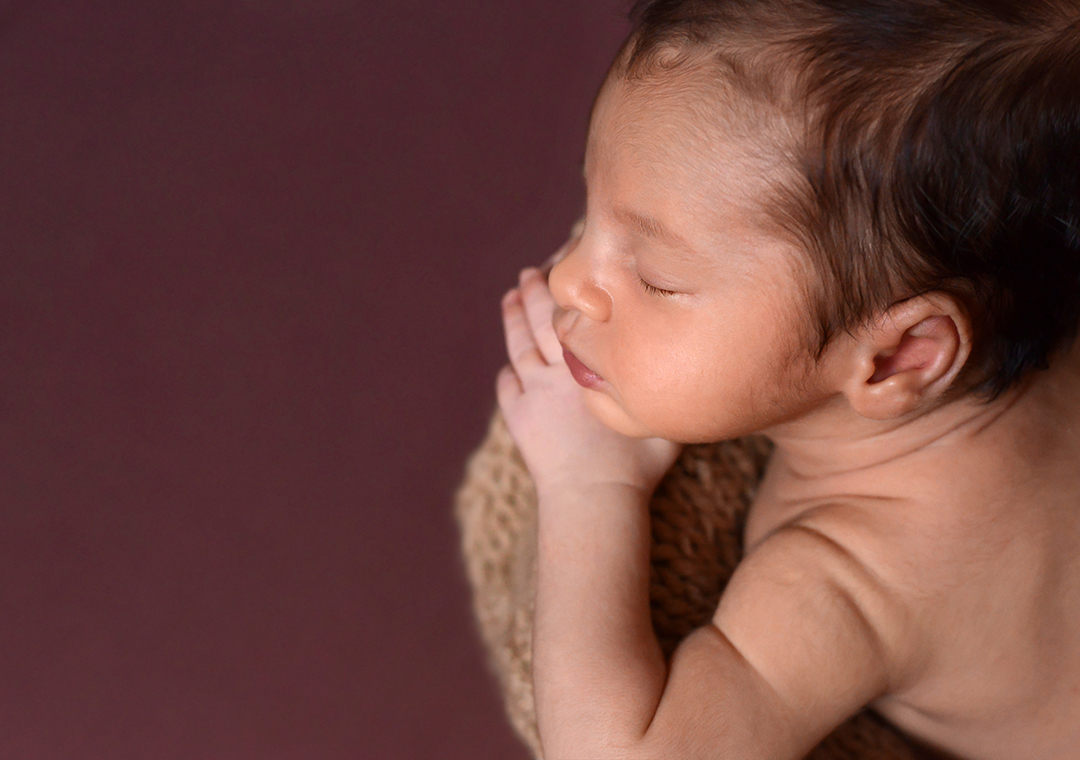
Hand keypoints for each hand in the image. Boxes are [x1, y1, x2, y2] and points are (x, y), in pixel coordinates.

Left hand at [497, 265, 679, 499]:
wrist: (593, 497)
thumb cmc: (638, 464)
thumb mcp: (662, 418)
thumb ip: (665, 386)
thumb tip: (688, 362)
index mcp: (594, 361)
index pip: (578, 309)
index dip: (571, 284)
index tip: (568, 260)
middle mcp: (559, 368)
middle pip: (541, 318)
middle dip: (536, 289)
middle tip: (531, 271)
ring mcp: (533, 392)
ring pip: (519, 344)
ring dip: (513, 317)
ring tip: (510, 296)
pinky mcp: (517, 417)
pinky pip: (507, 385)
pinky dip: (507, 372)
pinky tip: (509, 366)